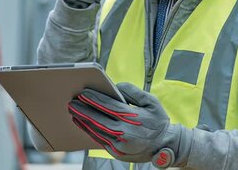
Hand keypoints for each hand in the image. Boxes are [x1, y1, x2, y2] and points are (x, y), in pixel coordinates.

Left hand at [68, 83, 191, 167]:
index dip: (93, 99)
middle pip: (98, 119)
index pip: (108, 106)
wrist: (166, 145)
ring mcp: (119, 145)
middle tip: (71, 102)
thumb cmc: (158, 121)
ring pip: (96, 131)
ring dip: (83, 121)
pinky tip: (83, 123)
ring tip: (73, 112)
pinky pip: (99, 140)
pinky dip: (89, 131)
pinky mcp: (116, 152)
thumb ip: (133, 91)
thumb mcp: (151, 101)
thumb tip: (116, 86)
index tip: (83, 93)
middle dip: (83, 110)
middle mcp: (124, 133)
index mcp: (132, 118)